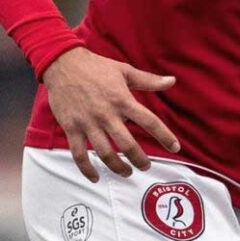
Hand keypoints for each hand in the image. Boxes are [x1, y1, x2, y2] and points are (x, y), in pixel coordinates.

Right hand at [42, 47, 180, 181]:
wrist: (63, 63)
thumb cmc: (96, 66)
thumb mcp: (124, 70)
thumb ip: (149, 80)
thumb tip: (172, 81)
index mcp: (122, 99)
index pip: (149, 121)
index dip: (165, 136)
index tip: (175, 147)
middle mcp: (106, 114)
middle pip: (127, 145)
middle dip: (140, 160)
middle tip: (146, 166)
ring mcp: (88, 122)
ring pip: (105, 154)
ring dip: (118, 168)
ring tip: (127, 172)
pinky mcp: (71, 128)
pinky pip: (79, 154)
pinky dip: (87, 169)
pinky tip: (96, 177)